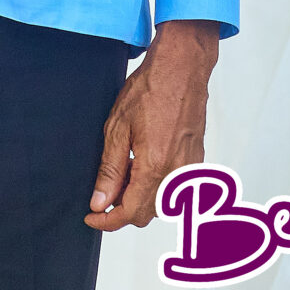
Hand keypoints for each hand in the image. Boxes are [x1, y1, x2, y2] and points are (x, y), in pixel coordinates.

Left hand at [86, 18, 218, 229]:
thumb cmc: (150, 90)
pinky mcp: (197, 161)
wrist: (182, 69)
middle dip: (123, 211)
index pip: (131, 212)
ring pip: (164, 206)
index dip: (108, 220)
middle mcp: (177, 174)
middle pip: (148, 214)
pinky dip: (157, 189)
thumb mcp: (117, 128)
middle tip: (102, 194)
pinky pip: (177, 190)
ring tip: (122, 177)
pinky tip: (142, 168)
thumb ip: (110, 170)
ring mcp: (190, 169)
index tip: (92, 217)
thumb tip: (100, 201)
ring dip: (141, 201)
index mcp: (155, 166)